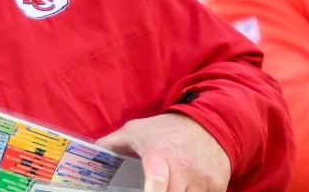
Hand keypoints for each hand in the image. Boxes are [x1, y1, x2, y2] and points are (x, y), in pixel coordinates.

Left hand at [97, 112, 231, 191]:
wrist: (209, 123)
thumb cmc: (167, 130)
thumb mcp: (137, 131)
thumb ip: (113, 143)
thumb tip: (90, 152)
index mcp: (159, 157)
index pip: (157, 182)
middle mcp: (183, 169)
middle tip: (158, 188)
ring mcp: (203, 179)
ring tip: (174, 184)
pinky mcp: (218, 185)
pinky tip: (188, 186)